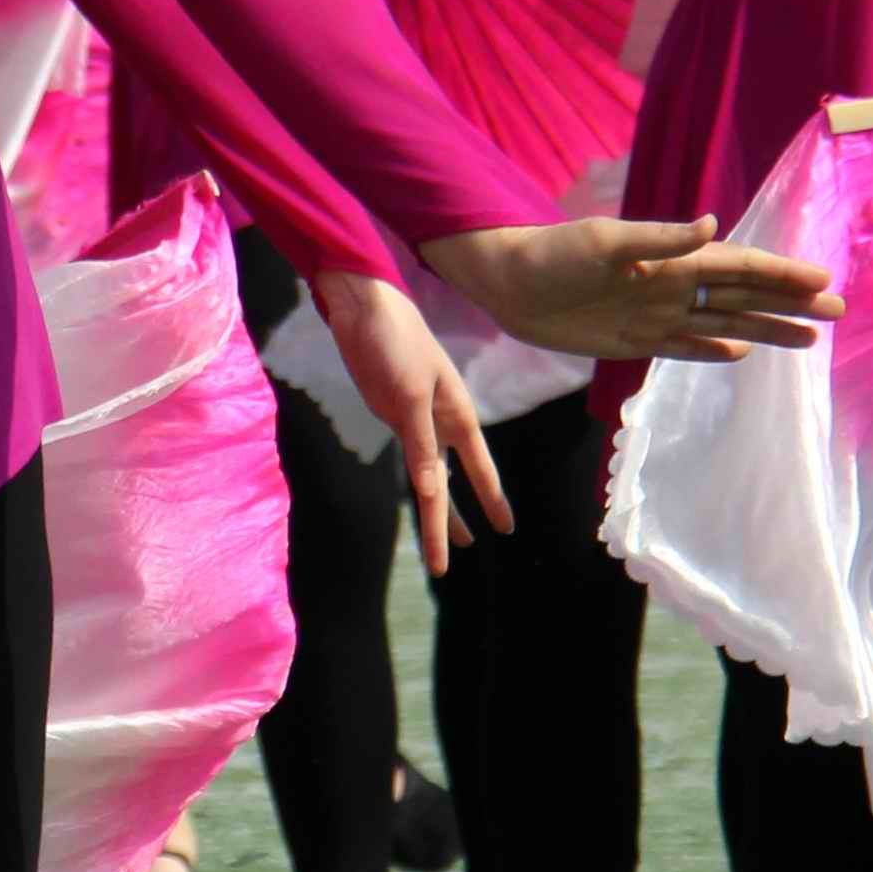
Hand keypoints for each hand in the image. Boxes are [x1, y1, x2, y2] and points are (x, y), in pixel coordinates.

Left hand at [299, 266, 510, 576]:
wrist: (366, 311)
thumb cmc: (396, 344)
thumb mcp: (410, 396)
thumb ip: (422, 445)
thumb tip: (434, 492)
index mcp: (457, 415)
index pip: (477, 468)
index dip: (490, 500)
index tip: (506, 530)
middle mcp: (443, 424)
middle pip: (449, 483)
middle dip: (452, 523)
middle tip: (460, 559)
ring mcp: (418, 422)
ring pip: (431, 476)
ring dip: (437, 509)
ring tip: (449, 546)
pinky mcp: (395, 417)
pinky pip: (411, 459)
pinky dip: (419, 482)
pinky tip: (427, 497)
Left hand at [421, 216, 834, 364]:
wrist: (508, 284)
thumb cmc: (553, 254)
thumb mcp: (603, 242)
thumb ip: (658, 239)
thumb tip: (712, 226)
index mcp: (671, 258)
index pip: (739, 267)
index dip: (782, 274)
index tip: (822, 281)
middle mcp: (672, 285)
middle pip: (744, 297)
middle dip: (790, 303)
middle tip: (837, 311)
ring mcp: (656, 314)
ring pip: (725, 324)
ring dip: (766, 329)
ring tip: (808, 339)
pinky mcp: (634, 341)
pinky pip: (685, 346)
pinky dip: (715, 349)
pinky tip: (742, 353)